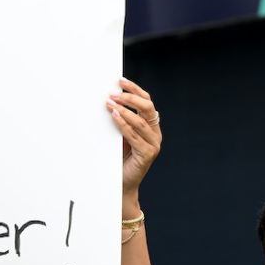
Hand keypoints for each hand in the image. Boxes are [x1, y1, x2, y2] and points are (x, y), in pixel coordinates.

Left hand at [106, 78, 160, 204]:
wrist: (122, 183)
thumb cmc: (120, 158)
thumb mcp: (120, 135)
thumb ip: (120, 120)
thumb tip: (108, 101)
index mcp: (151, 125)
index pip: (147, 102)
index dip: (135, 90)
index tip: (120, 81)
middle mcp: (155, 133)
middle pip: (147, 108)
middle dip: (130, 98)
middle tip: (113, 94)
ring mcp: (153, 144)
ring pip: (140, 121)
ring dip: (124, 110)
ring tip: (110, 104)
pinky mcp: (147, 154)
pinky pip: (134, 136)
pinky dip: (124, 125)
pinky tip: (114, 116)